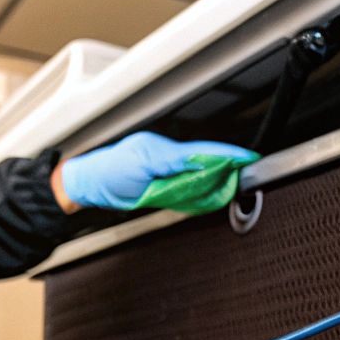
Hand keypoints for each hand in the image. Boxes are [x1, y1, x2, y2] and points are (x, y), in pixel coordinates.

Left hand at [60, 132, 257, 213]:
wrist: (91, 184)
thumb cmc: (110, 173)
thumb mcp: (143, 165)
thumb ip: (175, 164)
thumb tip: (202, 162)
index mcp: (166, 151)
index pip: (205, 152)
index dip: (227, 156)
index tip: (248, 159)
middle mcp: (169, 158)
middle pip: (207, 161)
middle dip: (228, 164)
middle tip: (248, 170)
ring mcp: (167, 170)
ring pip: (200, 173)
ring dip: (219, 176)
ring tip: (237, 178)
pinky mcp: (163, 182)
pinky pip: (189, 183)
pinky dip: (203, 186)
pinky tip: (213, 189)